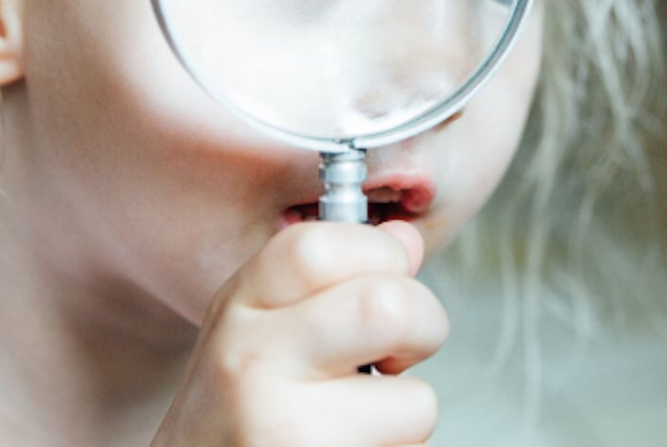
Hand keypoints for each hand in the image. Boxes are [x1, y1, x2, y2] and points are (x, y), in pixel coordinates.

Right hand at [150, 220, 445, 446]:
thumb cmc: (240, 407)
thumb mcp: (264, 326)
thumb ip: (333, 278)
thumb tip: (407, 239)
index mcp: (241, 305)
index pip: (322, 246)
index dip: (380, 254)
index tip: (381, 281)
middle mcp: (253, 362)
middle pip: (389, 307)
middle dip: (425, 327)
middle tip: (395, 356)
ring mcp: (282, 427)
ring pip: (416, 401)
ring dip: (405, 414)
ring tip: (356, 419)